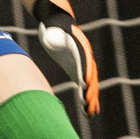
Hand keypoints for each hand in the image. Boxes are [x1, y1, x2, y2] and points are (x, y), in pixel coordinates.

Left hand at [32, 0, 99, 114]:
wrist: (58, 24)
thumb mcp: (50, 30)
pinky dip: (88, 98)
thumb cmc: (52, 28)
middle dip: (90, 90)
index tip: (86, 84)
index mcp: (79, 47)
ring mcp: (83, 66)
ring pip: (90, 84)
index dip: (86, 72)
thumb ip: (51, 35)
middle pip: (90, 76)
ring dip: (91, 99)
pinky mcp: (78, 71)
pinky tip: (89, 112)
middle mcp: (85, 58)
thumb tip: (48, 38)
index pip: (84, 61)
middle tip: (88, 105)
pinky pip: (85, 87)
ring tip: (91, 114)